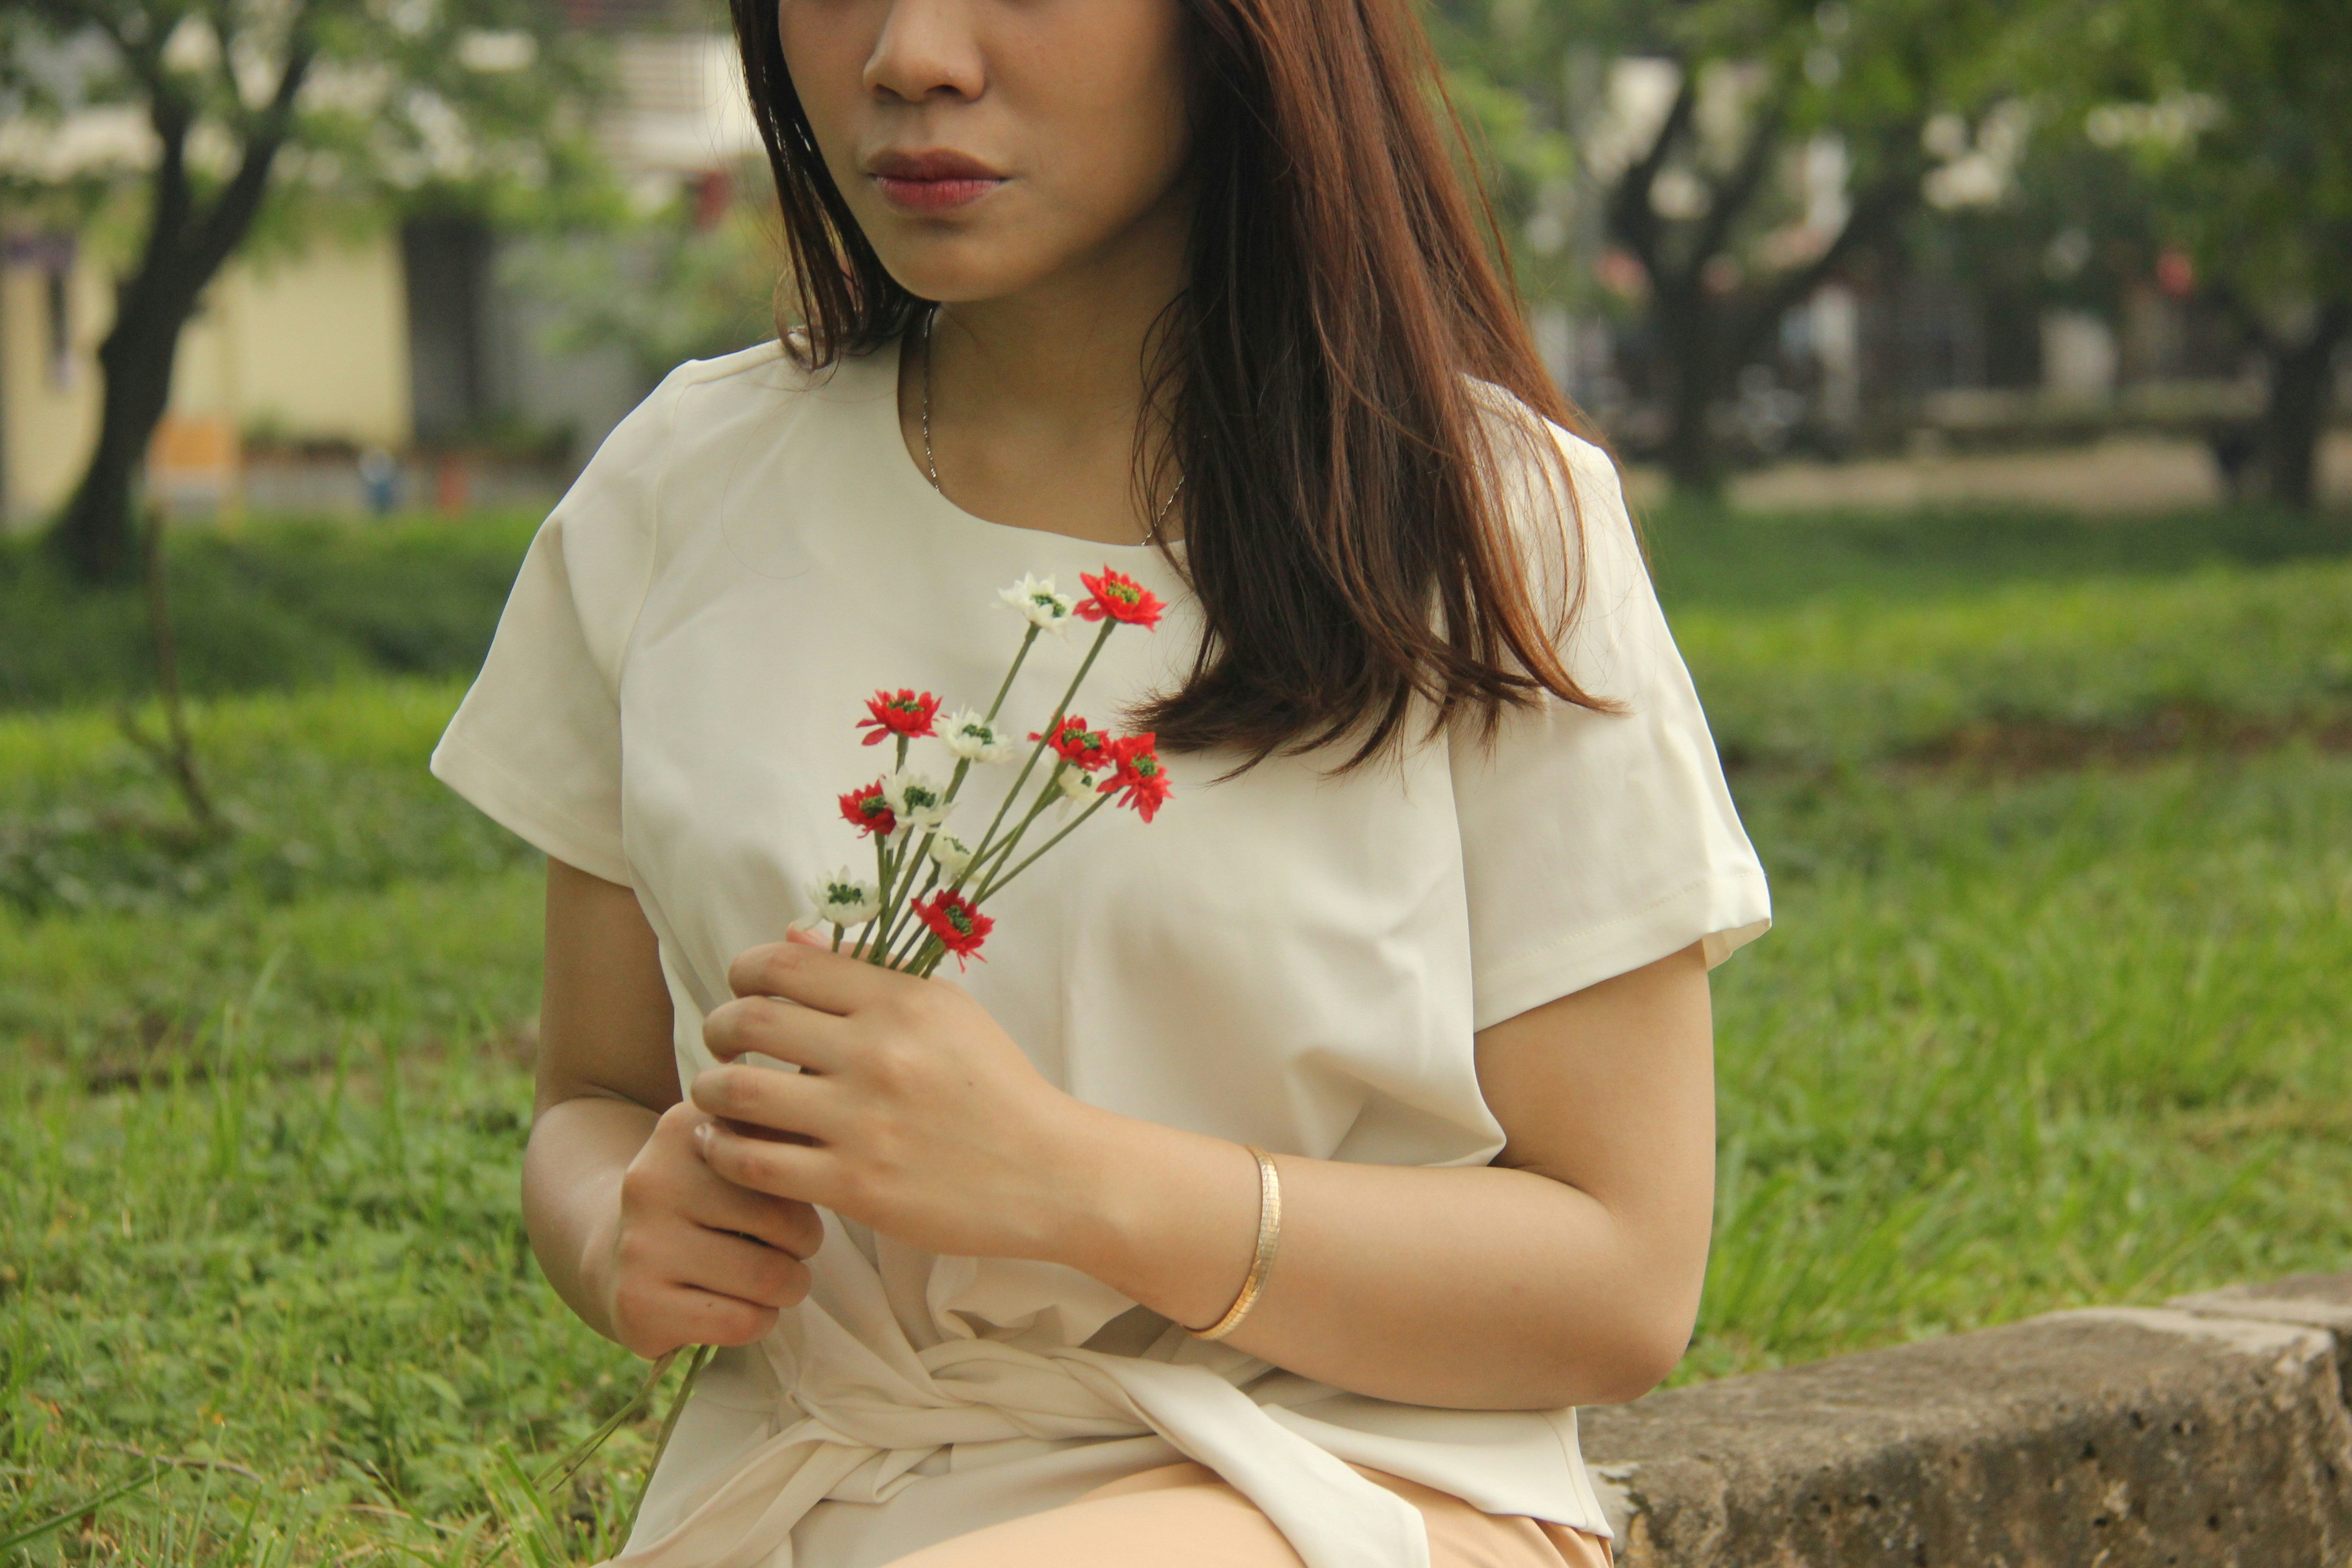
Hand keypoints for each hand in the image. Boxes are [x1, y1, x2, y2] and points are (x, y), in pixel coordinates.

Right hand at [596, 1100, 826, 1357]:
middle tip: (792, 1249)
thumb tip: (847, 1147)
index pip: (784, 1157)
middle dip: (805, 1244)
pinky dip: (760, 1321)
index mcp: (686, 1128)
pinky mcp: (638, 1302)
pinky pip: (740, 1322)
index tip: (793, 1194)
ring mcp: (642, 1243)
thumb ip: (783, 1134)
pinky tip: (745, 1310)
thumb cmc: (708, 1203)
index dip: (806, 1185)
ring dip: (789, 1287)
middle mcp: (654, 1180)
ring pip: (766, 1277)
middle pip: (782, 1221)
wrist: (621, 1257)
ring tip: (777, 1280)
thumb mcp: (736, 1149)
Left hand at [692, 930, 1102, 1260]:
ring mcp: (862, 1123)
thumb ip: (868, 974)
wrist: (1049, 1173)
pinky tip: (728, 1145)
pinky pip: (752, 1163)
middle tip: (722, 1044)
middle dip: (717, 1028)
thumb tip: (790, 936)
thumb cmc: (996, 1087)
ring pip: (735, 1092)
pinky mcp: (853, 1186)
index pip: (784, 965)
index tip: (743, 990)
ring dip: (709, 1091)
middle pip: (748, 1021)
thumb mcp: (947, 1013)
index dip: (743, 972)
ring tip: (717, 1098)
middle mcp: (877, 1054)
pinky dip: (724, 1150)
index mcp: (900, 1003)